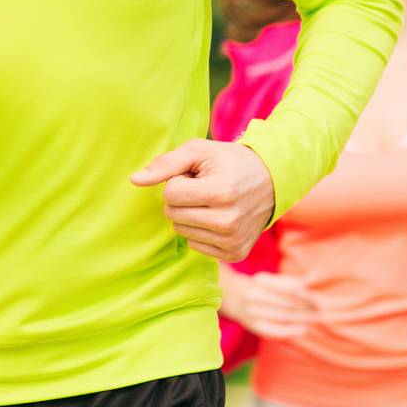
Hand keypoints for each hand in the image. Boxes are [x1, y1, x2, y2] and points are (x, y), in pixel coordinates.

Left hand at [130, 139, 274, 262]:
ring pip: (181, 232)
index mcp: (221, 193)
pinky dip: (200, 231)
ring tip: (212, 201)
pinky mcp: (235, 254)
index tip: (198, 176)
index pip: (170, 194)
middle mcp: (228, 222)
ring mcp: (232, 242)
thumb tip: (134, 180)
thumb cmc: (229, 162)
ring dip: (190, 215)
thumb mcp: (199, 151)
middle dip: (181, 199)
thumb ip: (165, 163)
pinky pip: (195, 246)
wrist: (272, 180)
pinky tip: (218, 217)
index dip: (179, 181)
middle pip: (172, 215)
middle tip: (205, 188)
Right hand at [220, 268, 322, 338]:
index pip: (288, 289)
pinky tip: (303, 330)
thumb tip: (316, 273)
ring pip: (283, 316)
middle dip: (307, 308)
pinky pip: (274, 330)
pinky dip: (289, 331)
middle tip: (324, 311)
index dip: (306, 296)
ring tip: (317, 319)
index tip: (321, 301)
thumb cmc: (259, 287)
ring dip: (303, 318)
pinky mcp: (253, 325)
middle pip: (287, 303)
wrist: (230, 297)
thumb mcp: (273, 280)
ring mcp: (253, 311)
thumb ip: (294, 280)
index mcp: (262, 281)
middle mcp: (256, 295)